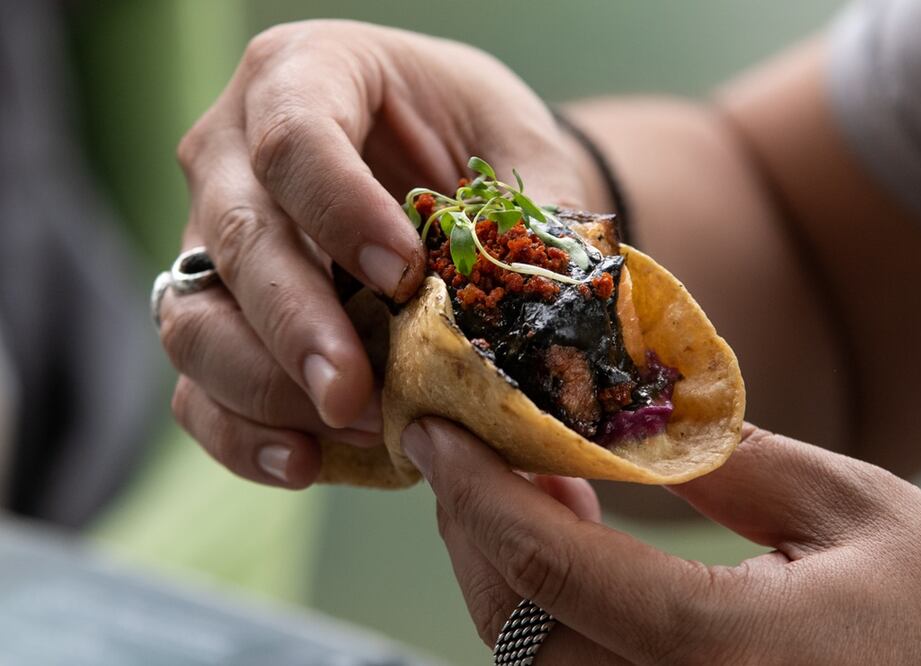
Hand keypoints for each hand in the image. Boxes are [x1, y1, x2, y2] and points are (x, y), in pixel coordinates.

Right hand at [158, 20, 582, 486]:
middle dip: (295, 324)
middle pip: (237, 236)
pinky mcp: (215, 315)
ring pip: (194, 319)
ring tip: (352, 428)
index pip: (294, 138)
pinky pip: (198, 383)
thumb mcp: (517, 149)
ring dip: (264, 388)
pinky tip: (303, 462)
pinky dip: (240, 432)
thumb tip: (561, 307)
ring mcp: (212, 239)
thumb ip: (534, 215)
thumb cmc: (475, 143)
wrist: (445, 171)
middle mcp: (235, 152)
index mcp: (307, 75)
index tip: (402, 277)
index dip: (339, 212)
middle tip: (354, 393)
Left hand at [402, 418, 920, 663]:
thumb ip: (733, 464)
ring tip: (519, 477)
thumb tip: (632, 424)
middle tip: (470, 439)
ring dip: (502, 564)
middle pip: (512, 623)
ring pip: (531, 660)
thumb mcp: (860, 511)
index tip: (434, 424)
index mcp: (720, 654)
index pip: (547, 566)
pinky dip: (547, 606)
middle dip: (472, 524)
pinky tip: (569, 541)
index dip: (475, 487)